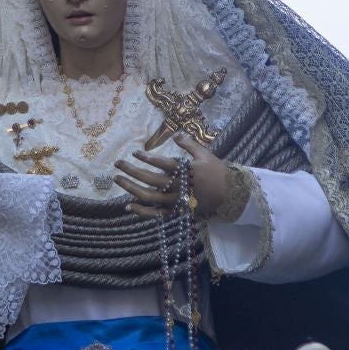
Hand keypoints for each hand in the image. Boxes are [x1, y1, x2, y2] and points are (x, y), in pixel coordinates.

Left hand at [113, 133, 246, 220]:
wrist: (231, 195)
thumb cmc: (217, 172)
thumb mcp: (205, 154)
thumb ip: (188, 145)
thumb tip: (176, 134)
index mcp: (185, 171)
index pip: (162, 163)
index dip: (147, 158)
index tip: (134, 152)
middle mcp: (178, 187)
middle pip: (150, 180)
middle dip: (131, 171)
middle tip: (117, 164)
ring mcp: (176, 202)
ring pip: (149, 197)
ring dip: (131, 189)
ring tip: (118, 180)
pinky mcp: (177, 212)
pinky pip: (156, 214)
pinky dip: (142, 212)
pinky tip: (128, 206)